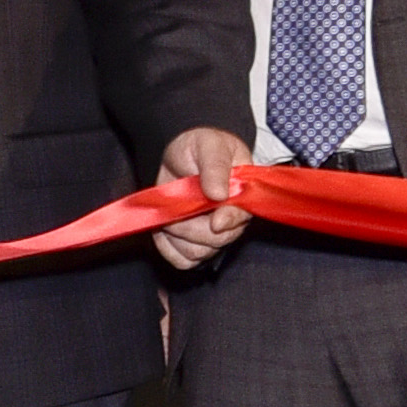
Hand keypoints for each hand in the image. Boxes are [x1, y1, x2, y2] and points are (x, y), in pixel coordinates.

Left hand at [150, 125, 253, 270]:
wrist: (180, 152)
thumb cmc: (201, 146)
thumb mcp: (211, 146)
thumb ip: (216, 168)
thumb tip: (220, 195)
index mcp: (242, 197)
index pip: (240, 220)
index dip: (226, 222)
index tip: (214, 220)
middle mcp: (229, 220)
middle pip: (215, 241)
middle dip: (191, 225)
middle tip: (179, 203)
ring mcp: (210, 234)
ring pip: (197, 254)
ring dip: (177, 236)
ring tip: (170, 212)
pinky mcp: (191, 242)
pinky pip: (182, 259)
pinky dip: (168, 247)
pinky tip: (164, 228)